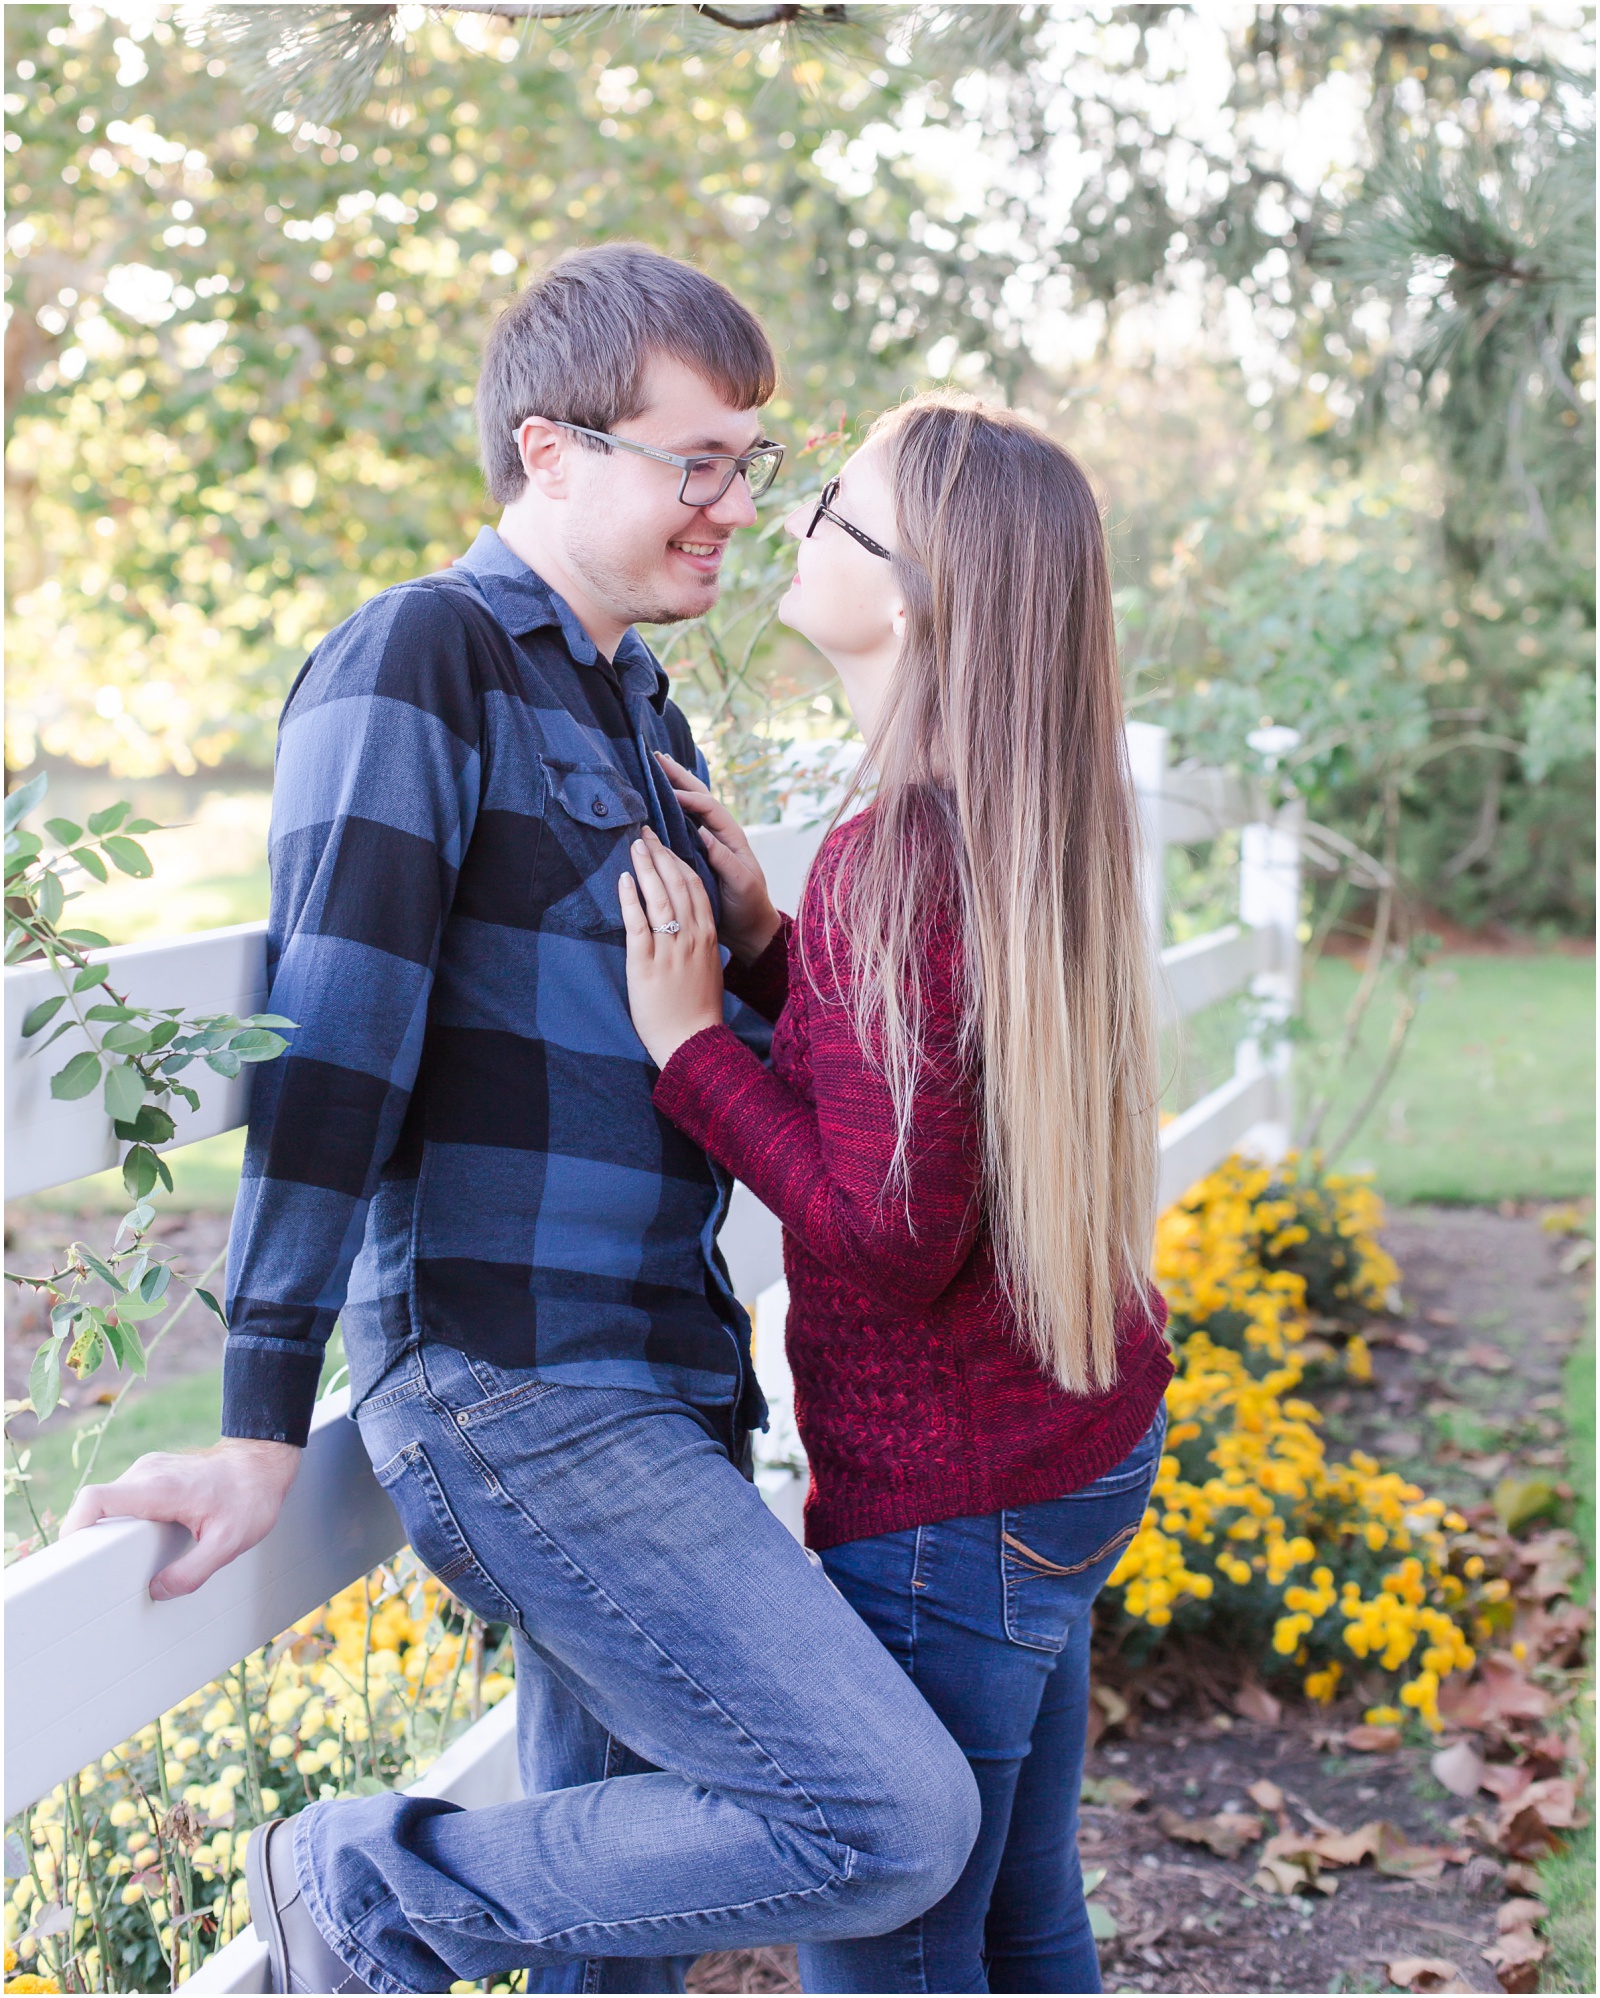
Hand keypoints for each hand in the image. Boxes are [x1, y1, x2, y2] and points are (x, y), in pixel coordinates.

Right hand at [60, 1437, 302, 1600]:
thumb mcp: (230, 1543)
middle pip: (96, 1506)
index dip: (73, 1527)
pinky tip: (141, 1543)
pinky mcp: (153, 1474)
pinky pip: (125, 1499)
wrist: (263, 1463)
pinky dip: (124, 1521)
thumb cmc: (250, 1497)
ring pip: (110, 1503)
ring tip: (123, 1561)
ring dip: (109, 1531)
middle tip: (97, 1571)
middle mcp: (147, 1473)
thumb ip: (193, 1572)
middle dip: (90, 1539)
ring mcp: (148, 1470)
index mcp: (159, 1488)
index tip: (72, 1555)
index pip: (96, 1499)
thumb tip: (158, 1591)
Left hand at [618, 829, 725, 1068]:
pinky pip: (638, 923)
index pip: (695, 887)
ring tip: (635, 845)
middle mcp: (692, 936)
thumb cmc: (698, 1011)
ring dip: (647, 867)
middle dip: (661, 854)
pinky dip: (630, 898)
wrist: (694, 1042)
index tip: (666, 844)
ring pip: (659, 897)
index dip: (679, 861)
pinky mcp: (648, 962)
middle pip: (677, 883)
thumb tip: (686, 927)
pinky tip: (624, 880)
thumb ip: (699, 944)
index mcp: (708, 936)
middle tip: (645, 832)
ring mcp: (670, 948)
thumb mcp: (707, 969)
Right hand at [655, 752, 781, 965]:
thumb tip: (703, 833)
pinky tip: (653, 802)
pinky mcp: (696, 853)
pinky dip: (668, 809)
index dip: (688, 796)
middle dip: (678, 776)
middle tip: (656, 757)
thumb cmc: (748, 906)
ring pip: (689, 806)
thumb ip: (725, 859)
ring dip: (673, 786)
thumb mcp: (741, 884)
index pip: (708, 807)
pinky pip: (681, 825)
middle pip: (698, 796)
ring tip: (654, 769)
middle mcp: (719, 834)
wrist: (749, 929)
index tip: (666, 791)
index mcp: (731, 837)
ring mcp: (707, 842)